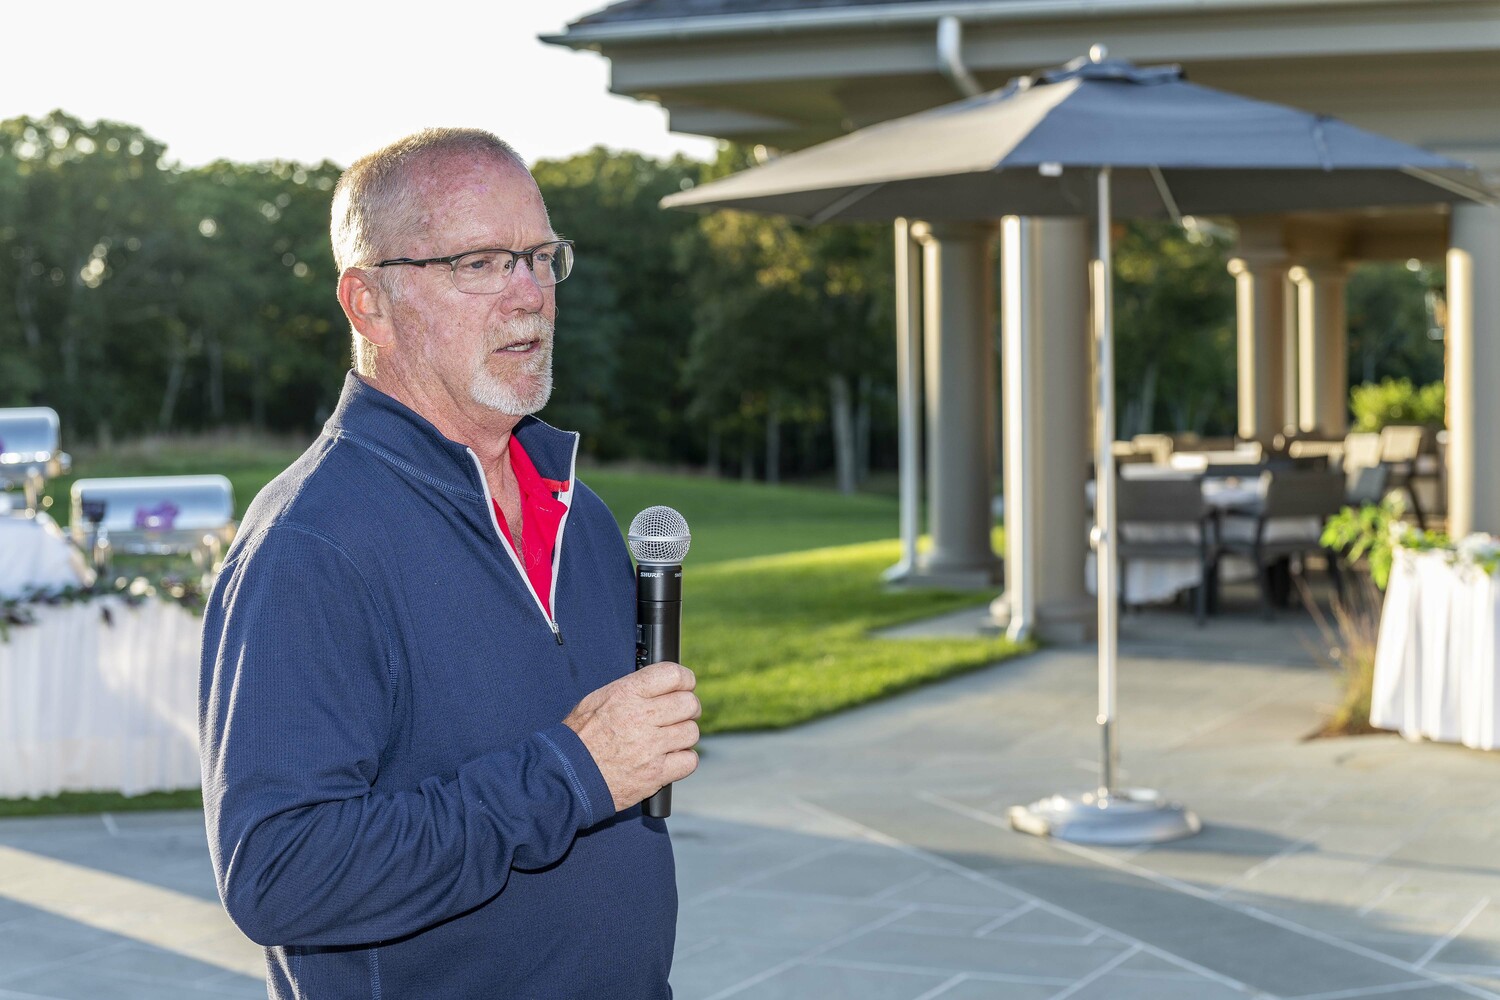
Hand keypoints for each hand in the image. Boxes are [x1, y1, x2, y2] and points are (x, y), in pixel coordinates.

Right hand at [563, 661, 700, 812]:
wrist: (567, 777)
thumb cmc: (579, 738)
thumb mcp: (597, 700)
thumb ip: (630, 689)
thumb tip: (658, 684)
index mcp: (627, 694)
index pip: (673, 675)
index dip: (685, 679)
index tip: (686, 686)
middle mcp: (641, 717)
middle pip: (689, 704)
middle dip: (688, 708)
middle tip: (679, 715)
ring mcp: (650, 747)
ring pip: (691, 732)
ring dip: (684, 735)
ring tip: (669, 739)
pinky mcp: (655, 774)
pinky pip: (689, 761)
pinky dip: (683, 760)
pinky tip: (670, 758)